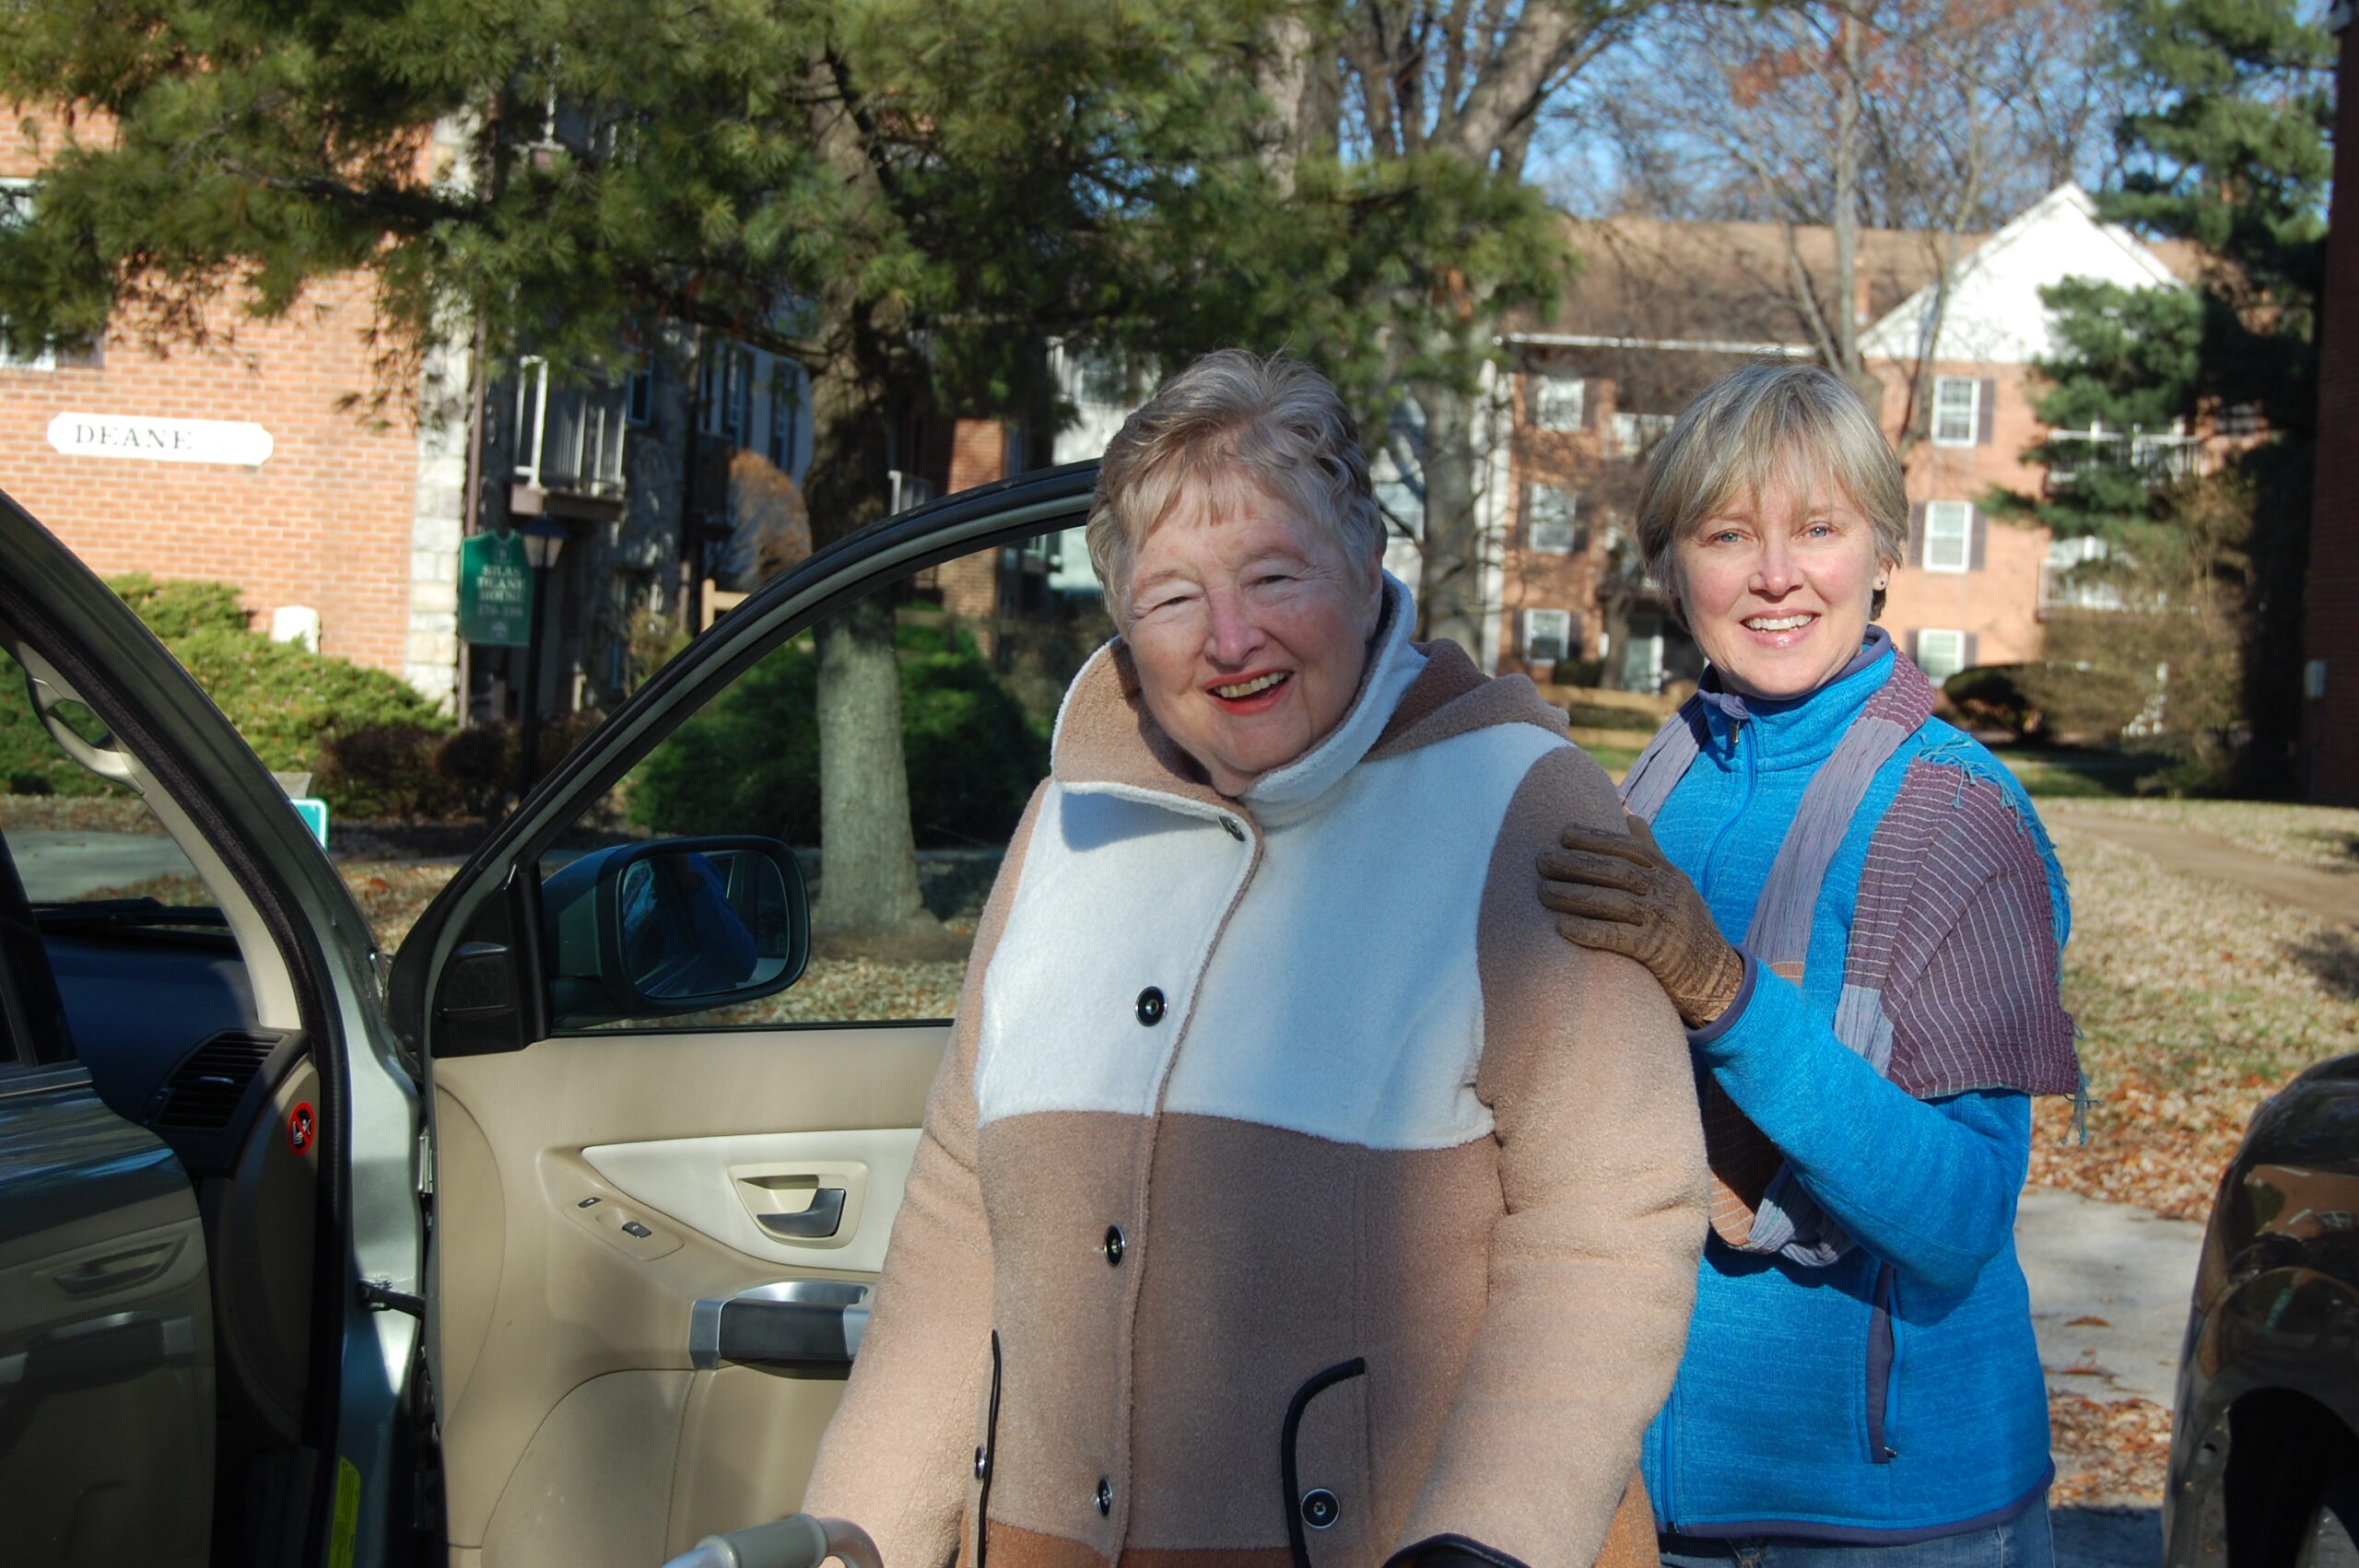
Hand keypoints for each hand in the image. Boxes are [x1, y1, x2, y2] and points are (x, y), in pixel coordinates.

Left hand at [1537, 814, 1744, 1028]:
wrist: (1714, 973)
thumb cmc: (1682, 922)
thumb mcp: (1674, 882)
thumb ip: (1650, 850)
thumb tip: (1628, 813)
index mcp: (1668, 873)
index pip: (1629, 847)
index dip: (1596, 838)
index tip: (1563, 833)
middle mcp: (1666, 892)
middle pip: (1616, 872)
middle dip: (1575, 864)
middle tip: (1541, 860)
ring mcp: (1662, 921)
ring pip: (1613, 902)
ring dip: (1573, 895)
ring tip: (1542, 891)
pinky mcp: (1656, 952)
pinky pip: (1618, 938)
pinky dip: (1588, 931)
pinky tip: (1562, 927)